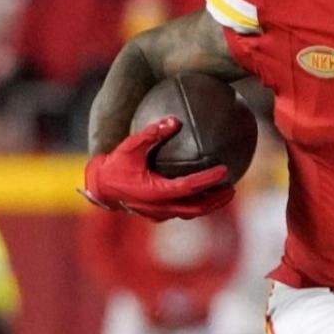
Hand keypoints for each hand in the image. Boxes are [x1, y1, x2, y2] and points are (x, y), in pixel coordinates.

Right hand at [83, 115, 231, 220]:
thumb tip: (175, 119)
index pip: (190, 187)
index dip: (208, 180)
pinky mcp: (158, 214)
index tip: (225, 170)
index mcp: (156, 193)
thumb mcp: (131, 146)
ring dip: (209, 204)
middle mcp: (160, 207)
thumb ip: (152, 133)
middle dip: (217, 199)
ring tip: (225, 193)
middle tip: (232, 188)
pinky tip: (204, 193)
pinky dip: (196, 203)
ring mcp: (160, 214)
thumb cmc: (115, 165)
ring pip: (191, 213)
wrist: (101, 188)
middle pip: (197, 208)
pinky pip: (182, 211)